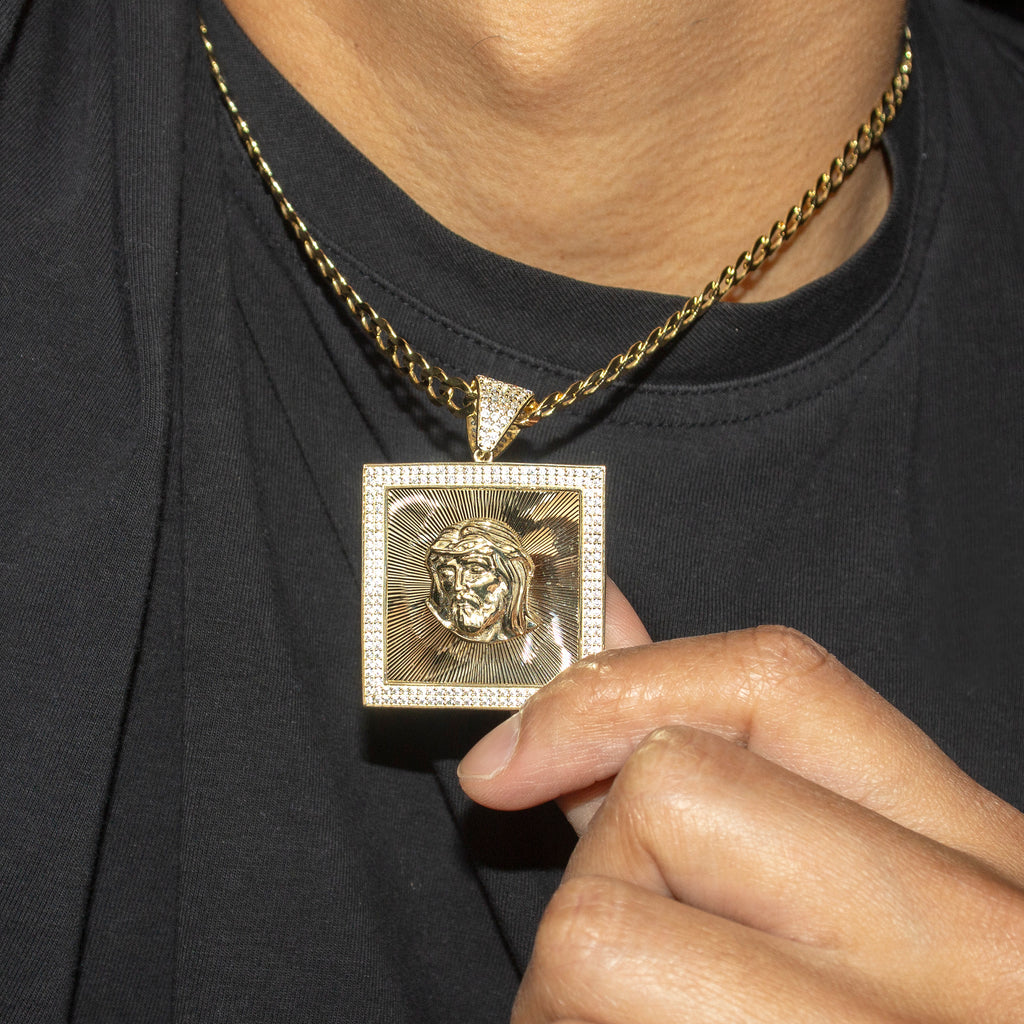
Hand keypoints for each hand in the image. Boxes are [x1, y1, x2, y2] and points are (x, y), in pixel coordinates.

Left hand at [458, 583, 1023, 1022]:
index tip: (512, 754)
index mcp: (990, 871)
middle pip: (666, 794)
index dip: (613, 685)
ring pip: (599, 934)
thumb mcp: (873, 909)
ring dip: (566, 1003)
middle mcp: (972, 951)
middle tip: (631, 975)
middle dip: (601, 880)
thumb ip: (734, 766)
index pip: (776, 685)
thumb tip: (604, 619)